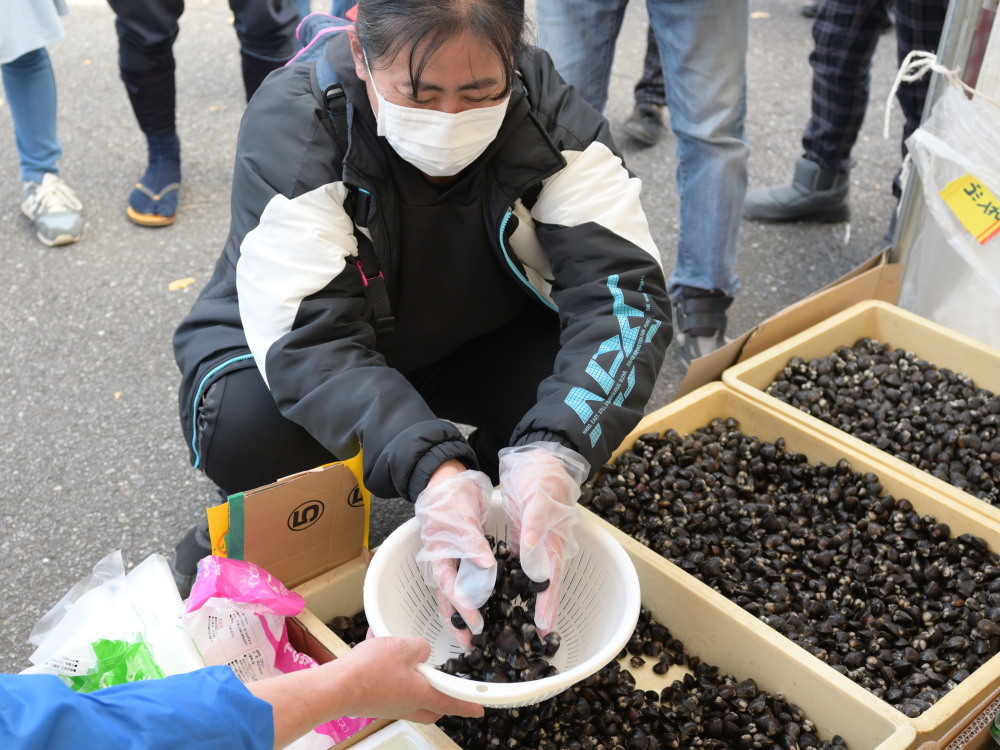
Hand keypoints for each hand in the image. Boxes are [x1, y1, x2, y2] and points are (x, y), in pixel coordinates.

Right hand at [337, 637, 483, 721]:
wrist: (336, 686)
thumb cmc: (370, 671)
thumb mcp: (404, 647)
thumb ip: (420, 647)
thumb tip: (421, 651)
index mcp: (421, 695)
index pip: (451, 702)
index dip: (467, 705)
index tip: (479, 709)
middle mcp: (406, 706)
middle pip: (430, 707)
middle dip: (439, 698)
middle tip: (441, 684)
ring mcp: (388, 705)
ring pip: (409, 696)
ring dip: (412, 679)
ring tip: (404, 655)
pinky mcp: (373, 699)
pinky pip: (388, 686)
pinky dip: (389, 671)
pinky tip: (378, 649)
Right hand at [414, 468, 496, 648]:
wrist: (446, 479)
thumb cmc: (449, 496)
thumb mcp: (460, 517)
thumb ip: (472, 543)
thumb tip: (486, 567)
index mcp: (438, 556)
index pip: (450, 589)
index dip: (463, 609)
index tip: (477, 625)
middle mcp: (443, 564)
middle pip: (448, 600)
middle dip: (458, 623)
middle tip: (472, 645)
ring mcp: (451, 562)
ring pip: (456, 595)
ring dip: (465, 614)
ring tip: (478, 635)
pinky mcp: (462, 558)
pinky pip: (467, 581)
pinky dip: (476, 595)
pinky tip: (488, 606)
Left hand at [498, 442, 589, 633]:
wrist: (541, 455)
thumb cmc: (541, 473)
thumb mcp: (539, 494)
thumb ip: (537, 522)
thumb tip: (532, 551)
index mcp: (553, 539)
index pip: (551, 578)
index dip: (548, 603)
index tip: (543, 626)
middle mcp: (546, 546)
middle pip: (545, 585)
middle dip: (541, 613)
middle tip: (535, 640)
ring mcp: (536, 543)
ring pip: (534, 579)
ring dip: (530, 602)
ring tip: (523, 627)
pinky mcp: (525, 537)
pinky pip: (522, 565)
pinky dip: (516, 582)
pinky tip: (507, 595)